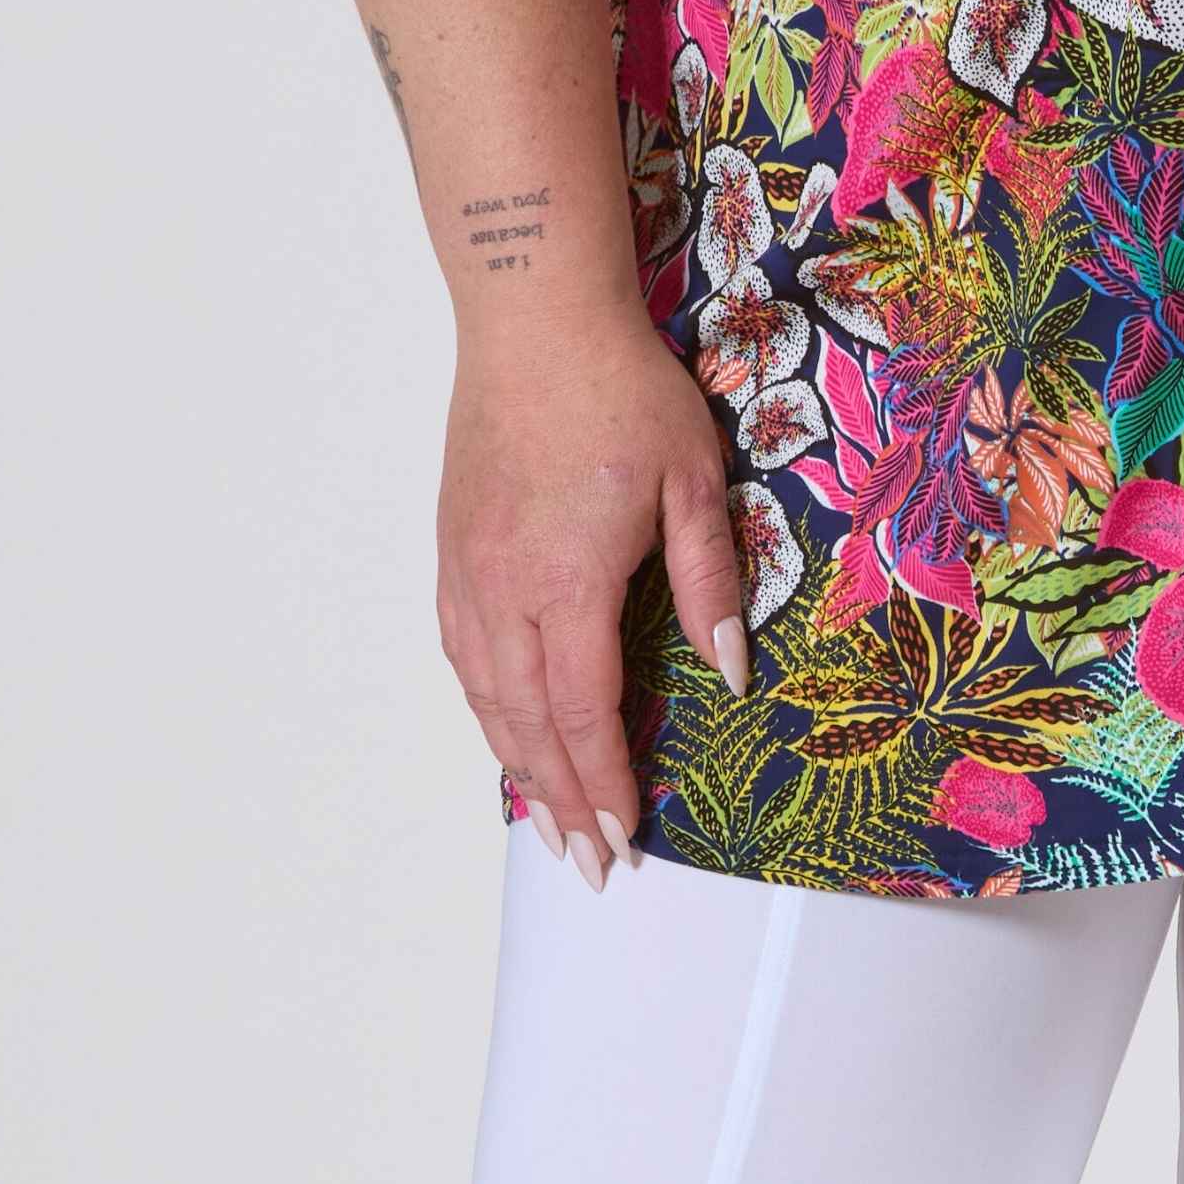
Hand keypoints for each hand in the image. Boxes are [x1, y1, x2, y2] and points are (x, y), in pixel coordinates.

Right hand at [436, 291, 747, 889]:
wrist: (535, 320)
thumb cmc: (622, 389)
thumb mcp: (693, 479)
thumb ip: (711, 580)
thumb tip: (729, 672)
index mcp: (566, 583)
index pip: (584, 714)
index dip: (605, 783)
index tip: (625, 840)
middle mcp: (504, 592)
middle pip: (528, 724)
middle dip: (560, 800)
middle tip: (587, 864)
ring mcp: (469, 572)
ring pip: (487, 696)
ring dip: (518, 764)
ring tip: (548, 816)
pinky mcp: (454, 549)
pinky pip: (464, 653)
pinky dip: (487, 705)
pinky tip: (505, 724)